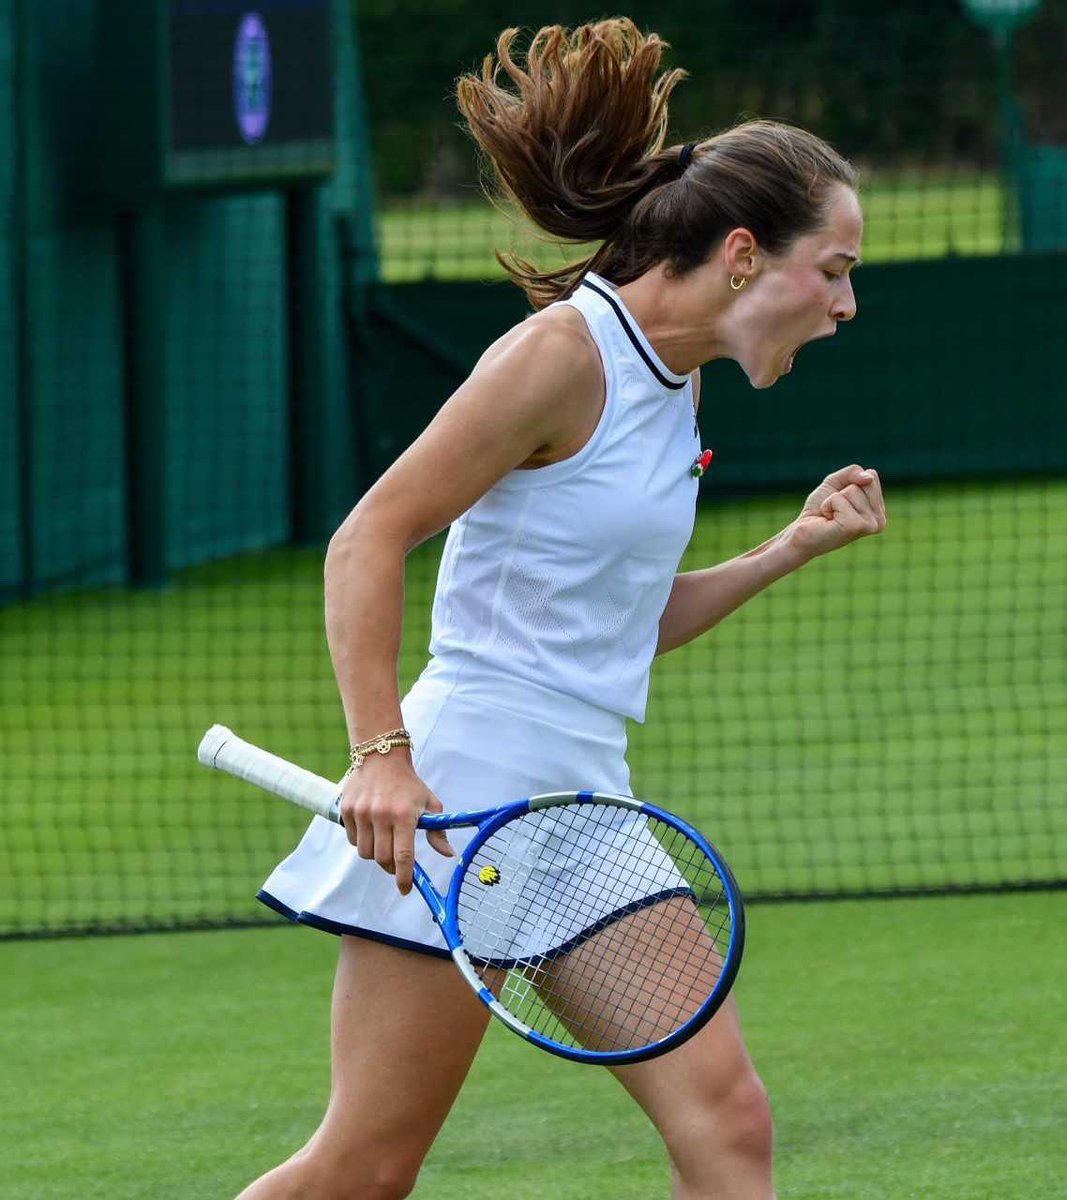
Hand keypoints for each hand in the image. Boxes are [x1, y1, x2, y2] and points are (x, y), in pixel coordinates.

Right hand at [339, 754, 453, 894]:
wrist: (381, 756)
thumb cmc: (409, 784)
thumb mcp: (430, 804)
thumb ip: (438, 831)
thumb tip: (448, 854)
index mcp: (404, 815)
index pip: (403, 855)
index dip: (404, 877)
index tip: (406, 889)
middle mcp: (381, 815)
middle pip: (382, 859)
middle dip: (390, 867)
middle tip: (396, 864)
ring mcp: (361, 812)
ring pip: (365, 852)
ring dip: (375, 854)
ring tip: (384, 841)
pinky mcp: (346, 810)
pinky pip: (353, 840)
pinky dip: (362, 842)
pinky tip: (371, 829)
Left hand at [786, 464, 886, 561]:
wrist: (802, 533)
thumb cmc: (819, 510)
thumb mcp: (836, 482)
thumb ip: (853, 472)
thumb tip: (868, 478)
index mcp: (878, 511)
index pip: (872, 476)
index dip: (849, 483)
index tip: (841, 501)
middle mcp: (879, 520)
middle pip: (866, 482)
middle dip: (843, 491)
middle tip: (835, 510)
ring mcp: (870, 525)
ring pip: (853, 490)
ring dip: (834, 500)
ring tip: (831, 516)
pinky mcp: (855, 527)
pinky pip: (839, 499)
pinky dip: (827, 505)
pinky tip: (827, 520)